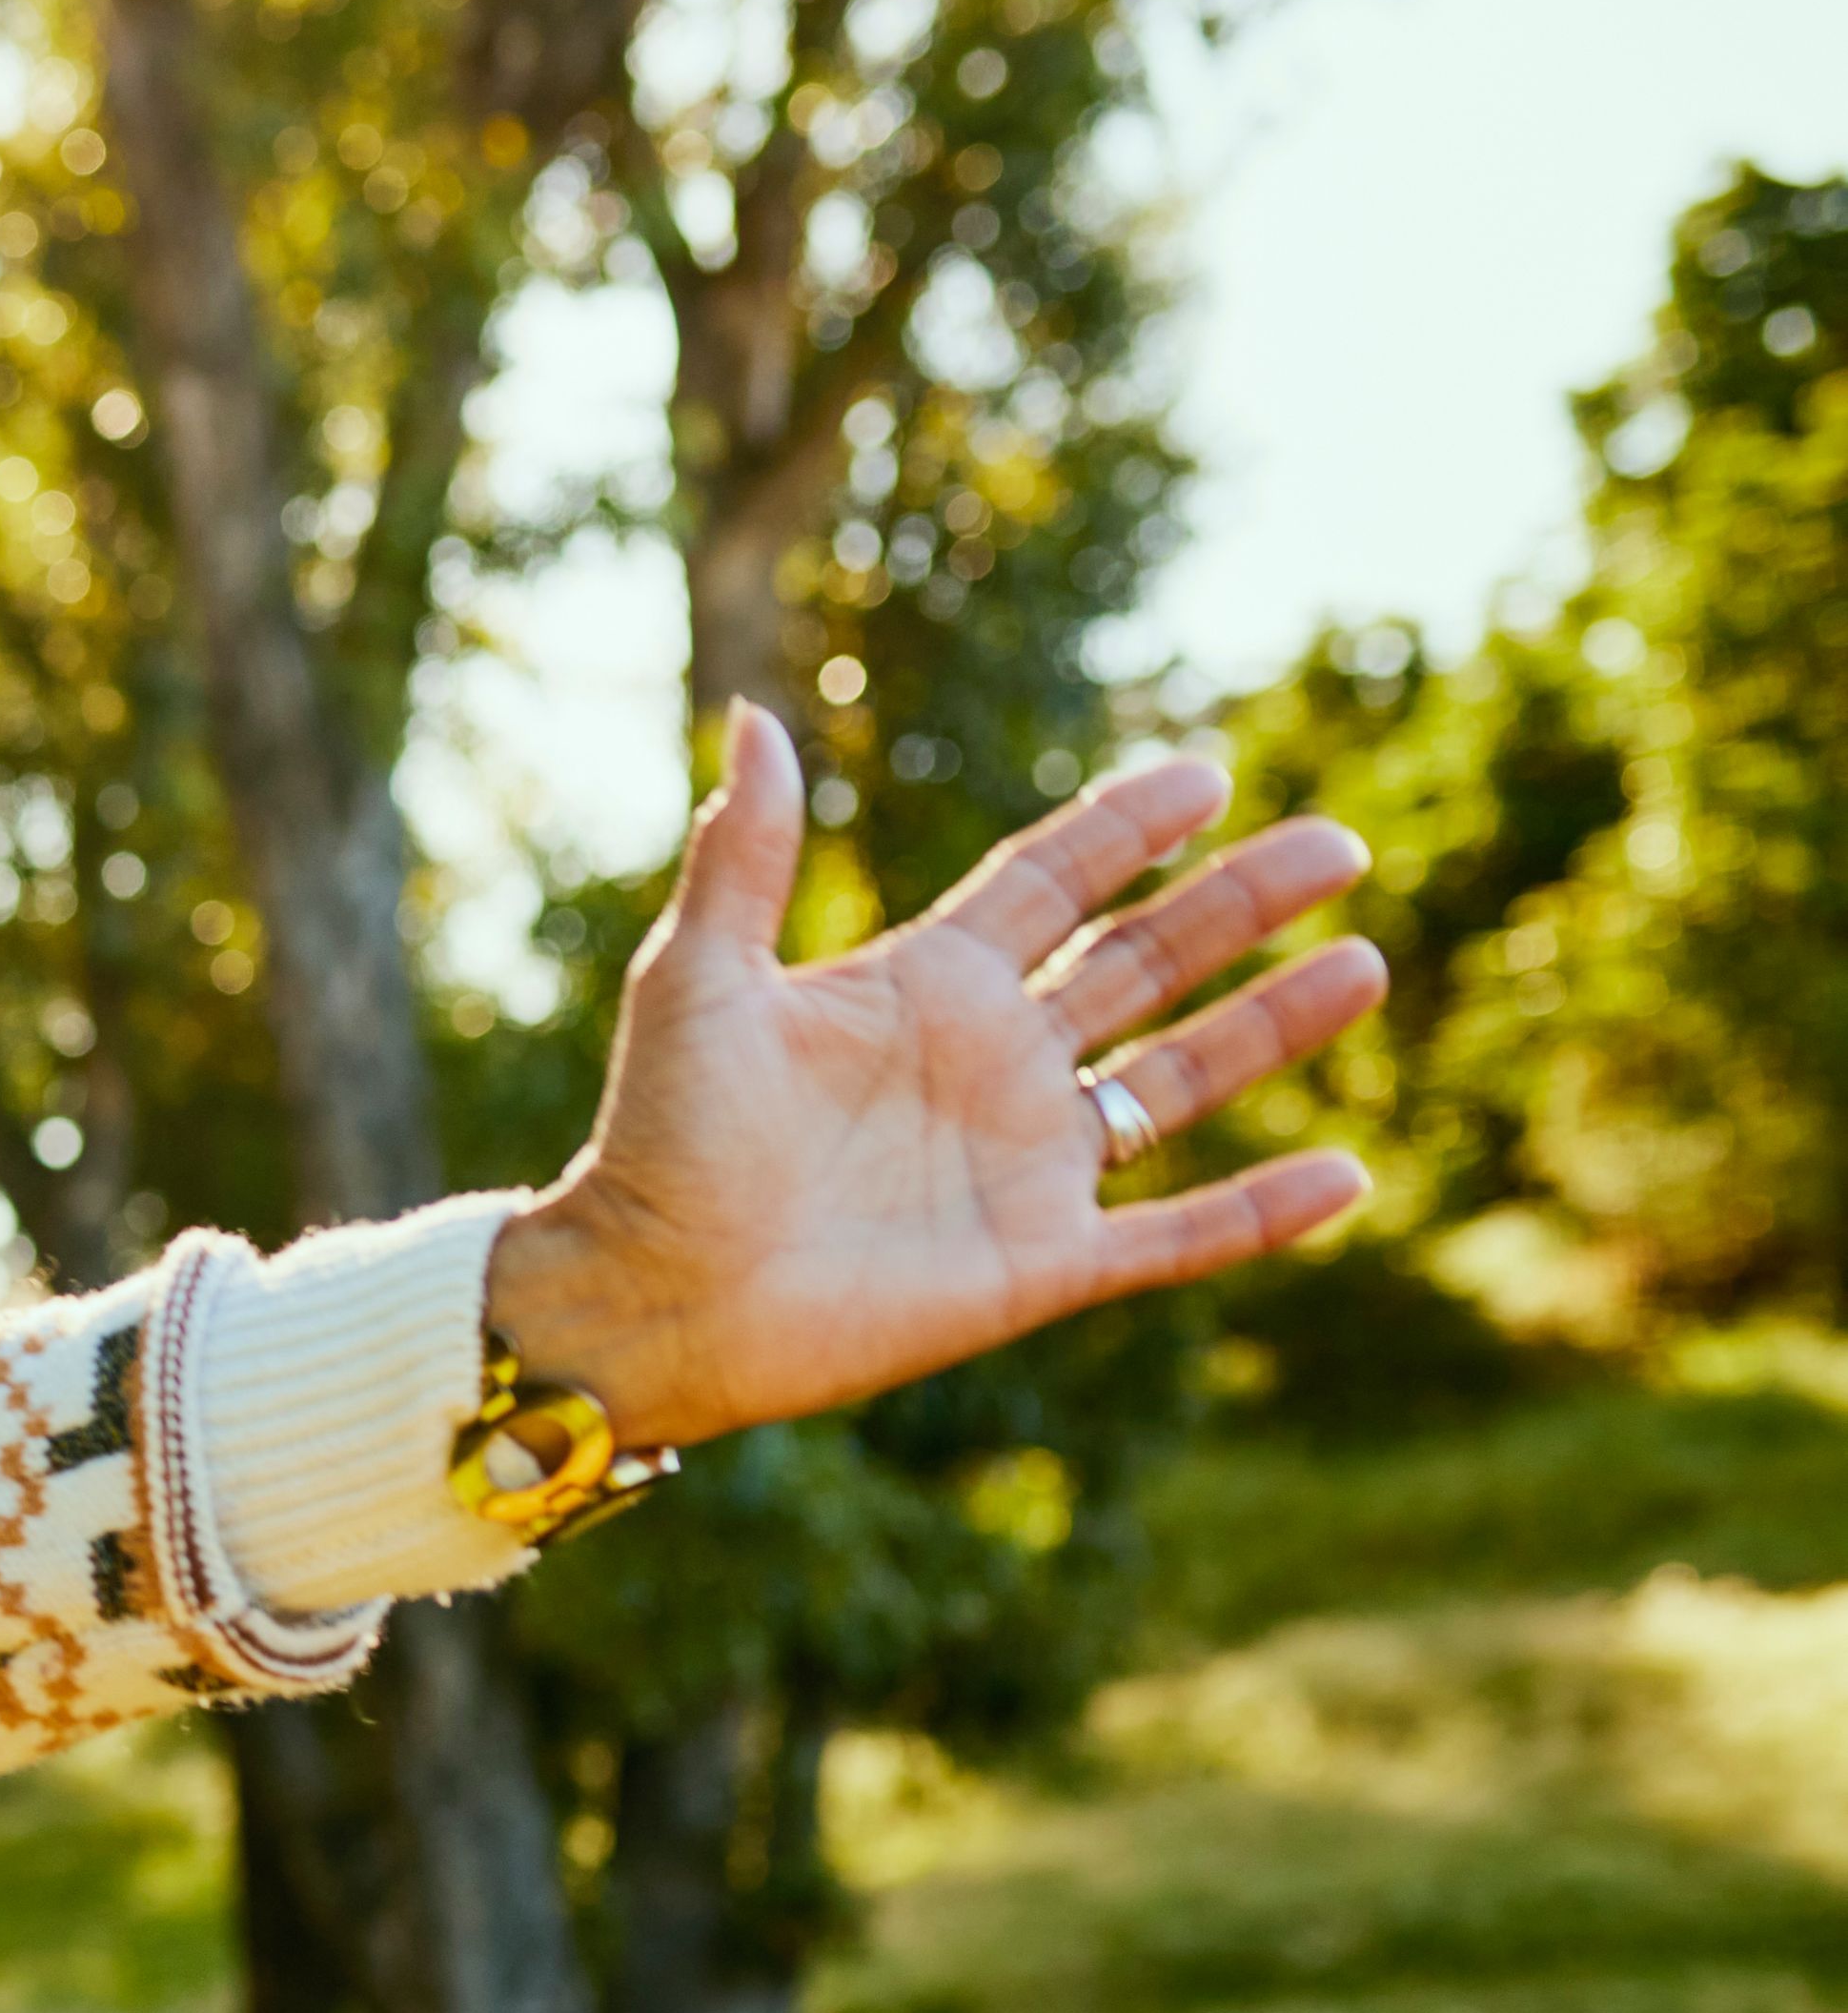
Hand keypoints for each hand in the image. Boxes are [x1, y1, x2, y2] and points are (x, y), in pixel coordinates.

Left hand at [480, 704, 1387, 1450]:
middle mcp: (989, 1065)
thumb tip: (751, 717)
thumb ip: (743, 858)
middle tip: (1335, 846)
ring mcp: (1022, 1164)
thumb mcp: (696, 980)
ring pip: (1180, 1080)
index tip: (1206, 776)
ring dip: (1272, 1026)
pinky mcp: (1041, 1265)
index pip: (1049, 886)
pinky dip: (1259, 1210)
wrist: (648, 1294)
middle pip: (1140, 962)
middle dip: (1236, 905)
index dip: (1124, 830)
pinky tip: (1348, 1173)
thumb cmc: (656, 1137)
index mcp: (921, 987)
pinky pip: (1177, 1234)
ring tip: (1364, 963)